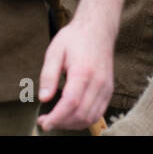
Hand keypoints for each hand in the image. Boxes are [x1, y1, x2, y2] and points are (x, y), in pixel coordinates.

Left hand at [36, 16, 114, 131]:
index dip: (56, 117)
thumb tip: (43, 98)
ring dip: (72, 124)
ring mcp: (106, 87)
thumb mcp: (55, 51)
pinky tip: (71, 117)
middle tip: (46, 121)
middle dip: (62, 123)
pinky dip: (84, 120)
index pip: (70, 103)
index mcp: (83, 71)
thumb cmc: (75, 38)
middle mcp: (98, 82)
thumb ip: (48, 75)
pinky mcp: (109, 90)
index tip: (43, 123)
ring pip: (91, 117)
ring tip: (58, 120)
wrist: (98, 29)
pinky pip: (98, 113)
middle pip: (80, 114)